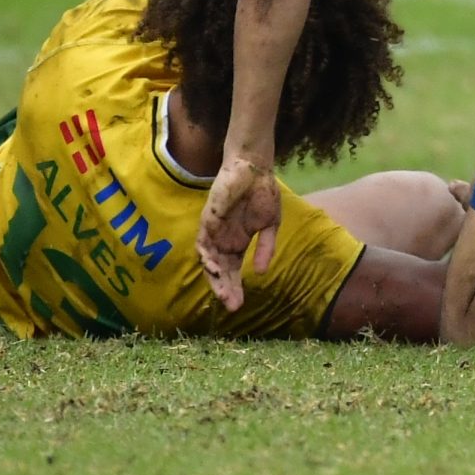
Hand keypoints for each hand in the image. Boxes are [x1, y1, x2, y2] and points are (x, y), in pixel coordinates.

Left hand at [197, 156, 281, 310]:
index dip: (234, 289)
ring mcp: (214, 232)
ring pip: (209, 262)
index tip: (239, 306)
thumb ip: (265, 247)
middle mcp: (223, 242)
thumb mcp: (271, 224)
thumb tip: (260, 272)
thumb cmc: (263, 192)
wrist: (254, 168)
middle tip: (232, 306)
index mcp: (237, 244)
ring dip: (215, 279)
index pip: (232, 272)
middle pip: (220, 272)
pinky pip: (203, 243)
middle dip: (225, 290)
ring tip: (225, 294)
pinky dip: (207, 257)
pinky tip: (215, 268)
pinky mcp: (207, 220)